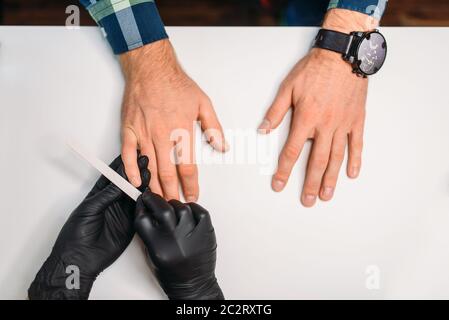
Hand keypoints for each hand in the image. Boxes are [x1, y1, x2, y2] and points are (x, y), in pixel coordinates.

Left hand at [28, 156, 149, 299]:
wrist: (80, 258)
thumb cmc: (76, 234)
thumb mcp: (90, 209)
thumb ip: (106, 196)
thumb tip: (120, 182)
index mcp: (98, 196)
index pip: (112, 177)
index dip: (121, 166)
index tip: (130, 154)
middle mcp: (111, 203)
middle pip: (126, 184)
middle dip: (135, 172)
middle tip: (145, 161)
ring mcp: (121, 214)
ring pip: (134, 196)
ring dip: (142, 185)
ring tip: (150, 172)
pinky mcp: (129, 225)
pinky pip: (139, 211)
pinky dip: (145, 202)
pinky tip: (151, 192)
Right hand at [120, 39, 227, 201]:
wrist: (151, 68)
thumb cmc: (175, 84)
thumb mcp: (203, 103)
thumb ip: (213, 127)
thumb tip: (222, 146)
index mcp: (182, 131)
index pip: (187, 167)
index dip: (190, 185)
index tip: (192, 196)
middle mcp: (162, 135)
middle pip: (168, 173)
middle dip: (172, 193)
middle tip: (175, 205)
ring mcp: (144, 134)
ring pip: (149, 168)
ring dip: (154, 187)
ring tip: (159, 200)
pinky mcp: (129, 130)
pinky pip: (129, 155)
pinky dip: (132, 170)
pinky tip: (136, 182)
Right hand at [134, 190, 223, 299]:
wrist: (194, 285)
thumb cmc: (172, 274)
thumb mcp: (152, 255)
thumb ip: (149, 233)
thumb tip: (147, 210)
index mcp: (159, 248)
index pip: (143, 219)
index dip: (141, 206)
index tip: (142, 201)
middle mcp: (176, 241)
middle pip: (162, 209)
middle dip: (155, 199)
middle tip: (153, 197)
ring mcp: (193, 235)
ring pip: (181, 207)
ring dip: (174, 205)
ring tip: (172, 210)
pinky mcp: (207, 232)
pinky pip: (199, 210)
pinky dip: (192, 208)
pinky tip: (187, 212)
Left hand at [259, 9, 377, 206]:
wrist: (342, 54)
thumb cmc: (314, 69)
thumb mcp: (288, 88)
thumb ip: (275, 112)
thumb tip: (262, 130)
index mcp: (306, 119)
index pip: (291, 152)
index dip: (284, 171)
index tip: (279, 185)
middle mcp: (325, 126)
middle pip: (316, 161)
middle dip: (310, 183)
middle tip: (308, 200)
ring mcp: (343, 124)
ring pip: (336, 157)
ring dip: (331, 178)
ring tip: (327, 195)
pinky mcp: (356, 120)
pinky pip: (356, 144)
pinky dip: (355, 160)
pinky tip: (351, 174)